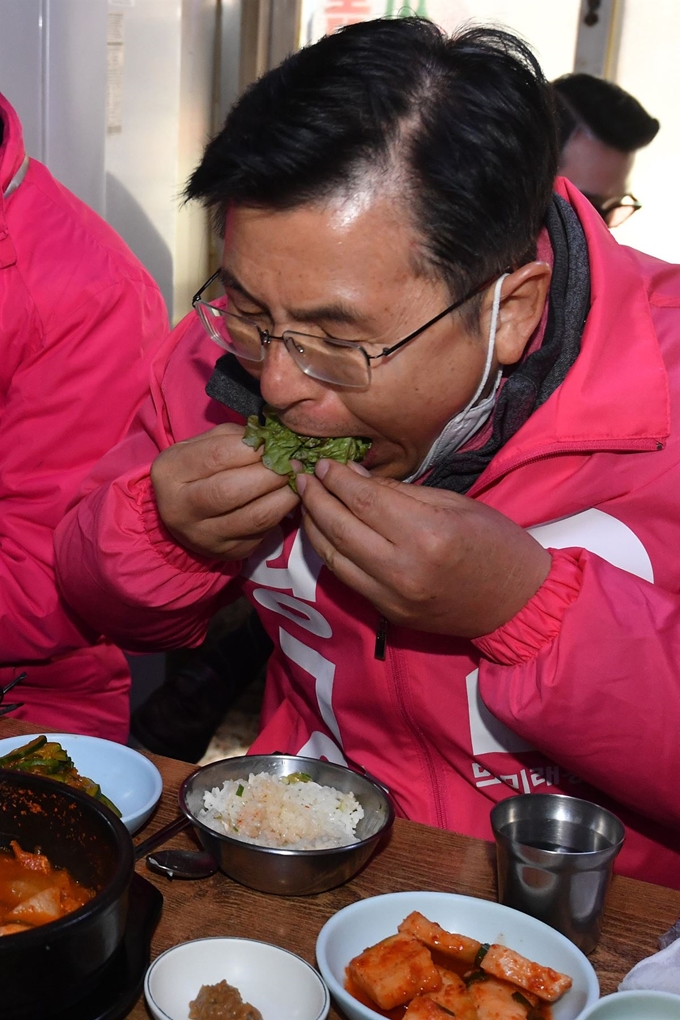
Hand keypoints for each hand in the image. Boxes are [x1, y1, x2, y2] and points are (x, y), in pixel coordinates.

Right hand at [151, 423, 298, 559]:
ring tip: (296, 480)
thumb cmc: (197, 470)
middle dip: (270, 474)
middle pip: (232, 491)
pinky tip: (286, 500)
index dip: (253, 448)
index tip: (274, 443)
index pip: (216, 456)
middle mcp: (181, 508)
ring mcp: (204, 535)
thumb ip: (235, 438)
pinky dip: (281, 514)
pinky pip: (263, 533)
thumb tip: (274, 440)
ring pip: (254, 517)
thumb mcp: (203, 445)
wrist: (181, 514)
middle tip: (291, 463)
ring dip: (284, 496)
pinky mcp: (228, 551)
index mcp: (171, 471)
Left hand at [295, 460, 550, 637]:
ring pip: (334, 557)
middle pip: (340, 528)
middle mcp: (402, 568)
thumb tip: (353, 477)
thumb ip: (400, 493)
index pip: (363, 500)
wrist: (516, 603)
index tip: (323, 463)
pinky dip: (330, 552)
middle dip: (315, 498)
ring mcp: (392, 596)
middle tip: (302, 476)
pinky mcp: (388, 613)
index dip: (337, 479)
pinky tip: (323, 532)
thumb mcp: (454, 503)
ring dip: (313, 527)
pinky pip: (347, 578)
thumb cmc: (495, 543)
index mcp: (426, 533)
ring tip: (304, 501)